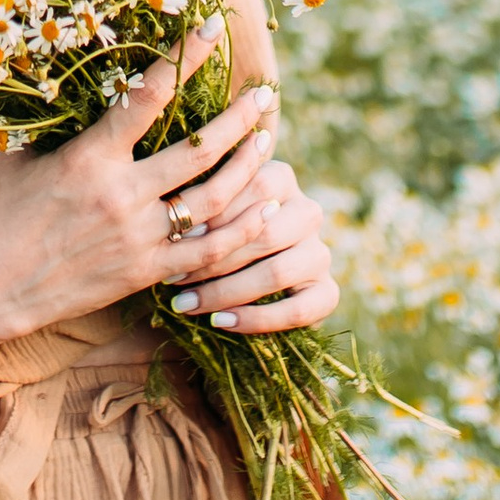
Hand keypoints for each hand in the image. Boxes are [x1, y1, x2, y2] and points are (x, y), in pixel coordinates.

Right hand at [0, 49, 321, 367]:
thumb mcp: (18, 151)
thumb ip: (49, 113)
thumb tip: (64, 67)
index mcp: (88, 158)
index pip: (146, 97)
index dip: (183, 59)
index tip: (212, 29)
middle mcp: (120, 195)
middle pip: (199, 150)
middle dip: (239, 119)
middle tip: (265, 95)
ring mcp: (137, 237)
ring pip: (213, 198)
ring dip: (247, 167)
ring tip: (268, 142)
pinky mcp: (145, 273)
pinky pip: (206, 252)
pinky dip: (241, 229)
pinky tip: (264, 209)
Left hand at [165, 148, 340, 337]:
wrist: (248, 281)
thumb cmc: (215, 232)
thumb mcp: (210, 204)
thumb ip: (202, 188)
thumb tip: (176, 180)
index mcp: (282, 178)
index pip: (254, 185)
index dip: (213, 212)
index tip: (174, 235)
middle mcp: (308, 212)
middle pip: (263, 232)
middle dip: (212, 258)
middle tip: (172, 277)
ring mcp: (321, 253)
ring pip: (276, 272)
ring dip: (225, 291)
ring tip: (186, 304)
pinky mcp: (328, 293)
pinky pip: (298, 311)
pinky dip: (256, 319)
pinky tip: (220, 321)